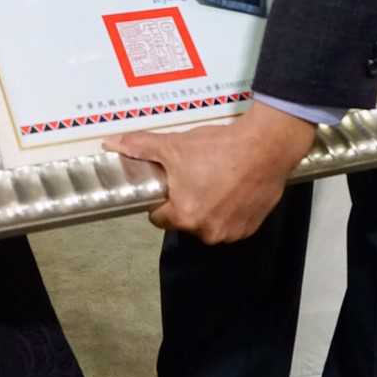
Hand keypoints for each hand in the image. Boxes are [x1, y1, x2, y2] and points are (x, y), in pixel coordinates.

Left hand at [103, 101, 314, 244]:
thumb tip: (111, 143)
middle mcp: (207, 232)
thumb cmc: (219, 148)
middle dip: (187, 203)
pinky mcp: (251, 228)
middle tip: (195, 177)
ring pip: (208, 224)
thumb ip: (140, 147)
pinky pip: (231, 224)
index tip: (171, 184)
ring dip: (209, 209)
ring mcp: (231, 233)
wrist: (265, 147)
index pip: (159, 218)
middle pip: (184, 221)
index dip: (162, 200)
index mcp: (184, 216)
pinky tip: (233, 190)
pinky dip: (230, 212)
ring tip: (216, 182)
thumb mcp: (174, 145)